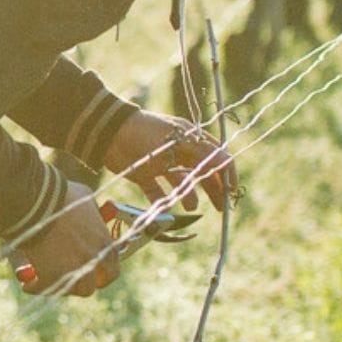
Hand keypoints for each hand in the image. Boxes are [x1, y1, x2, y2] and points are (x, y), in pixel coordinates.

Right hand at [12, 182, 119, 296]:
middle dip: (82, 285)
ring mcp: (73, 269)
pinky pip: (45, 289)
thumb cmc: (62, 195)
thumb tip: (91, 212)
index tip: (93, 274)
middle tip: (70, 281)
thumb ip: (92, 212)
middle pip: (93, 286)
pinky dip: (35, 287)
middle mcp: (93, 260)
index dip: (102, 274)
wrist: (38, 202)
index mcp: (104, 244)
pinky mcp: (51, 275)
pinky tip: (27, 284)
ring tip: (49, 281)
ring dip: (62, 287)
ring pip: (72, 291)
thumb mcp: (86, 198)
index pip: (113, 270)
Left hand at [103, 109, 235, 212]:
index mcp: (190, 138)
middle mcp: (178, 151)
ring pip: (182, 183)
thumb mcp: (179, 141)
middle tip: (221, 207)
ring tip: (190, 207)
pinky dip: (163, 200)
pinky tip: (168, 208)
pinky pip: (158, 191)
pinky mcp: (145, 175)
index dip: (227, 172)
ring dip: (189, 195)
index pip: (216, 156)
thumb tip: (227, 164)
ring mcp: (162, 163)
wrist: (108, 134)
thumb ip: (204, 153)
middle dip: (213, 189)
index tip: (232, 190)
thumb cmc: (146, 133)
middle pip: (202, 172)